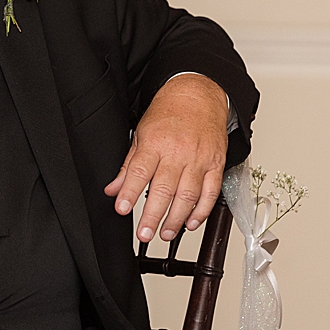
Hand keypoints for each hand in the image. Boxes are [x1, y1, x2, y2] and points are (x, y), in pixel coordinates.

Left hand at [104, 73, 227, 242]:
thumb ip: (128, 165)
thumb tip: (113, 189)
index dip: (129, 193)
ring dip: (176, 219)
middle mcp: (178, 152)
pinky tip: (191, 223)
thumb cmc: (168, 114)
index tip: (122, 209)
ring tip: (164, 233)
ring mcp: (199, 160)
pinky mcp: (216, 164)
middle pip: (164, 189)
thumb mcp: (141, 134)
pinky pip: (211, 193)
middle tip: (144, 234)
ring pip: (188, 196)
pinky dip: (202, 211)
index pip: (139, 172)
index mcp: (155, 143)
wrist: (199, 95)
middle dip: (152, 216)